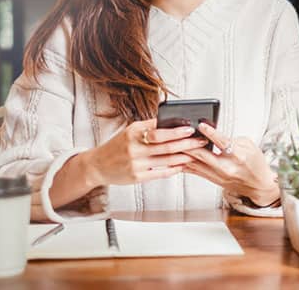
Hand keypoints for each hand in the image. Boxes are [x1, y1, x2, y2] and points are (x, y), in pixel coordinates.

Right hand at [83, 118, 208, 186]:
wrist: (98, 165)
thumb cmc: (118, 146)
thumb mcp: (130, 131)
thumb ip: (150, 127)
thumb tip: (174, 121)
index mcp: (133, 132)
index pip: (159, 129)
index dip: (177, 130)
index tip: (191, 128)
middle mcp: (134, 147)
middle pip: (166, 145)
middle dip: (186, 143)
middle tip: (200, 141)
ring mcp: (135, 163)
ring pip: (165, 160)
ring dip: (184, 157)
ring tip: (196, 154)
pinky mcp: (136, 177)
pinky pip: (159, 173)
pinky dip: (173, 169)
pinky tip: (182, 166)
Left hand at [183, 123, 279, 206]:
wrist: (258, 185)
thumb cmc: (255, 163)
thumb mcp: (249, 145)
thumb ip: (230, 138)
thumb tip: (212, 133)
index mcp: (239, 157)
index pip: (223, 143)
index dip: (211, 133)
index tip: (201, 124)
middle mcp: (226, 168)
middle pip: (203, 155)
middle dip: (189, 144)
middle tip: (178, 134)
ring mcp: (218, 176)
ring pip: (195, 164)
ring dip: (183, 154)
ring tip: (172, 144)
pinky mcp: (212, 180)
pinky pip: (195, 171)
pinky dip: (185, 163)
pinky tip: (175, 157)